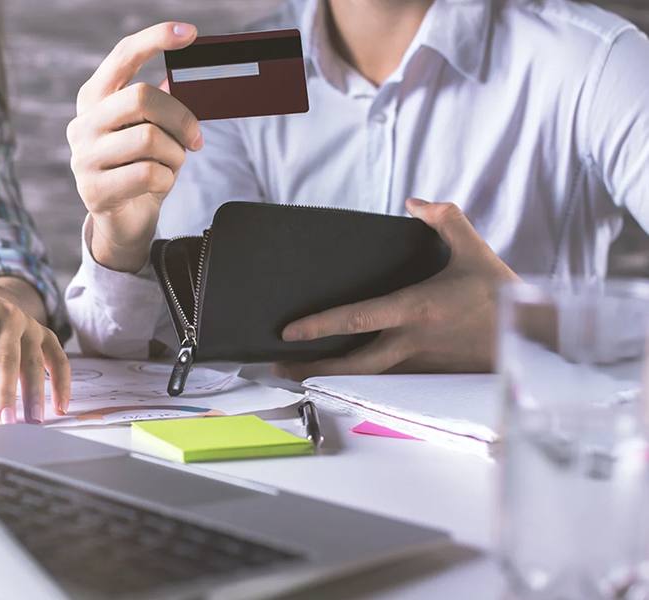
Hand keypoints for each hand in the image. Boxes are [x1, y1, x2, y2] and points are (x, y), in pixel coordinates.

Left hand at [0, 278, 70, 424]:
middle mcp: (8, 315)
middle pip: (8, 359)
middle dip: (6, 393)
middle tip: (4, 422)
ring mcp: (30, 325)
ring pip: (35, 361)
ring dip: (35, 393)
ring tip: (32, 421)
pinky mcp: (44, 334)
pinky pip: (58, 358)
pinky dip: (62, 382)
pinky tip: (60, 406)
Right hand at [67, 22, 203, 272]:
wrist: (123, 223)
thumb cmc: (141, 170)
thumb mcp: (154, 132)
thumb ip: (164, 104)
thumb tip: (190, 75)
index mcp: (95, 99)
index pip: (122, 56)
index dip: (155, 39)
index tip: (189, 33)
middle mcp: (82, 124)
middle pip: (142, 97)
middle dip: (181, 117)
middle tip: (196, 139)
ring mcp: (84, 158)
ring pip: (149, 139)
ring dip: (175, 155)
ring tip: (172, 166)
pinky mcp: (95, 190)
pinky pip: (149, 173)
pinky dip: (166, 180)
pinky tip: (158, 185)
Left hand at [277, 199, 518, 378]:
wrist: (538, 337)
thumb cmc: (501, 293)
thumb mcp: (473, 247)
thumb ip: (444, 218)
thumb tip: (415, 202)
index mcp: (415, 310)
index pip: (357, 319)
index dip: (319, 325)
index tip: (288, 332)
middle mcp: (412, 343)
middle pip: (352, 365)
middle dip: (313, 368)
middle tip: (281, 367)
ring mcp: (420, 364)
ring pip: (367, 378)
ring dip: (333, 377)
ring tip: (301, 373)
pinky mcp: (431, 376)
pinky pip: (389, 380)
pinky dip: (362, 379)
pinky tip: (344, 374)